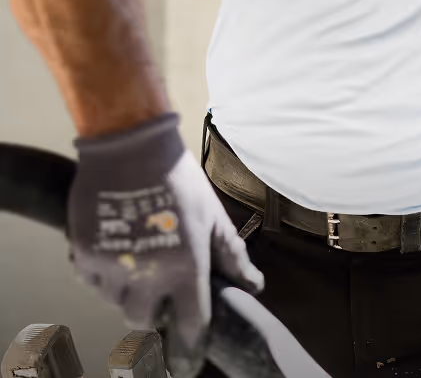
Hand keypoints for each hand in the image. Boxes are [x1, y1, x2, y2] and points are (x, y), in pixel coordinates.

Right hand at [67, 112, 263, 351]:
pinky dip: (103, 274)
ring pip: (115, 302)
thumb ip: (232, 256)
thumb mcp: (214, 216)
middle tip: (159, 285)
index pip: (190, 324)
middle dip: (153, 311)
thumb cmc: (179, 179)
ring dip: (127, 291)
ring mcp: (112, 266)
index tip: (187, 362)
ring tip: (140, 255)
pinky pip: (93, 281)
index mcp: (186, 266)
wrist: (131, 146)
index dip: (190, 347)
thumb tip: (254, 286)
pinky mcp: (84, 254)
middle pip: (144, 320)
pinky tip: (118, 245)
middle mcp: (147, 274)